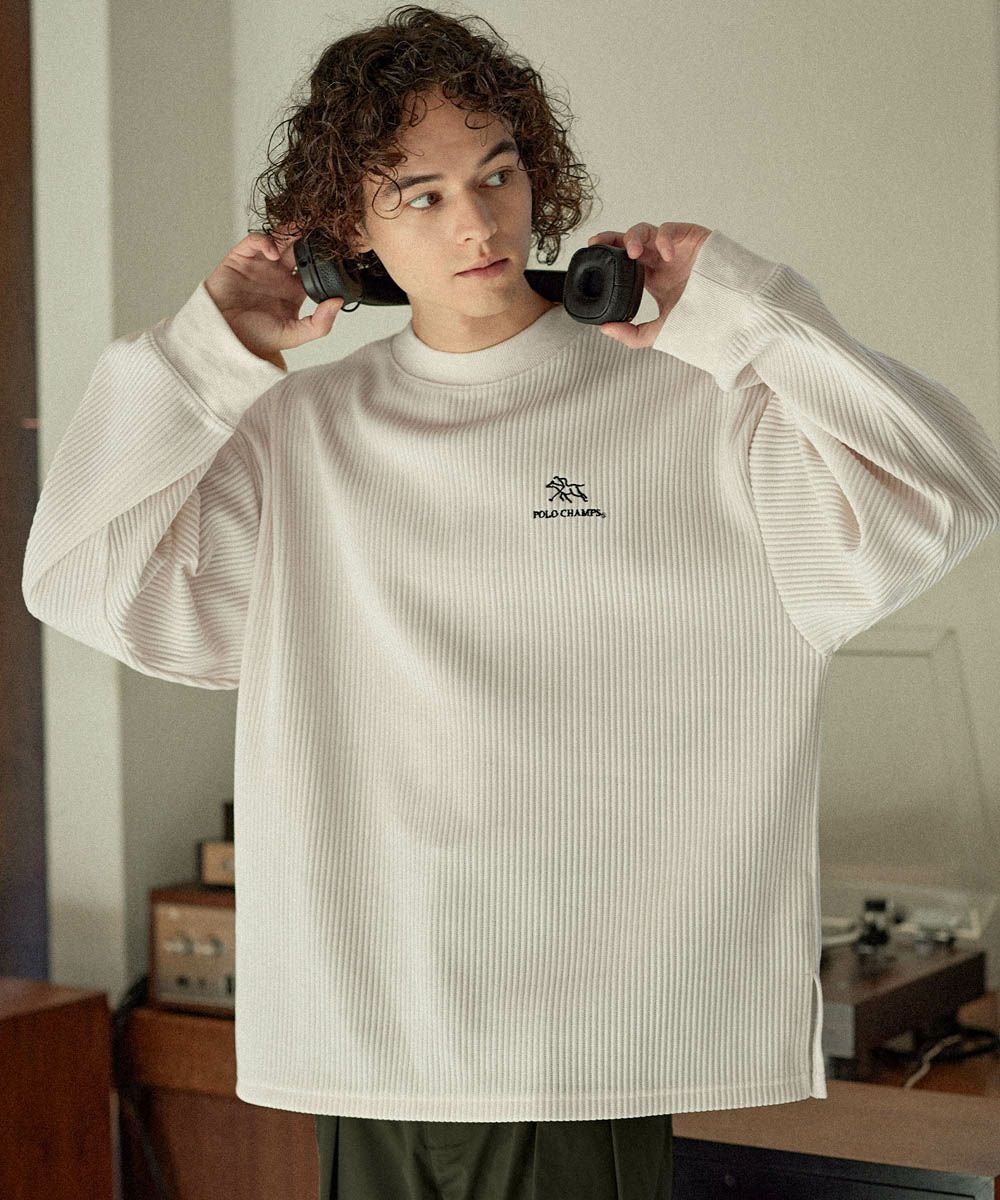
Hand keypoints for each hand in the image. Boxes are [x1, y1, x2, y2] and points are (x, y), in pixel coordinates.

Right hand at [204, 225, 344, 366]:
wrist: (224, 337)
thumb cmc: (254, 338)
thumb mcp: (294, 335)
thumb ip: (319, 323)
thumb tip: (338, 303)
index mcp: (294, 290)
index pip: (313, 268)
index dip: (323, 259)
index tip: (335, 253)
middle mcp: (279, 275)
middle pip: (298, 248)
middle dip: (308, 238)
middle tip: (319, 231)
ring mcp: (261, 264)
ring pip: (279, 240)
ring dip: (289, 233)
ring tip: (298, 232)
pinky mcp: (241, 258)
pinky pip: (255, 241)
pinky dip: (265, 241)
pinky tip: (273, 253)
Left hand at [587, 222, 711, 347]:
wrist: (732, 309)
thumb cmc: (702, 316)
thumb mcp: (663, 330)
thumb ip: (634, 334)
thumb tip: (605, 329)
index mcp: (650, 276)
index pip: (622, 261)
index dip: (606, 256)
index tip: (590, 258)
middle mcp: (659, 259)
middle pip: (628, 241)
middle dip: (611, 239)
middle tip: (597, 244)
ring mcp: (674, 247)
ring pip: (645, 230)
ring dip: (633, 238)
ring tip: (632, 254)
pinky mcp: (689, 237)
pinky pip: (670, 229)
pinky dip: (664, 239)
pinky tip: (666, 256)